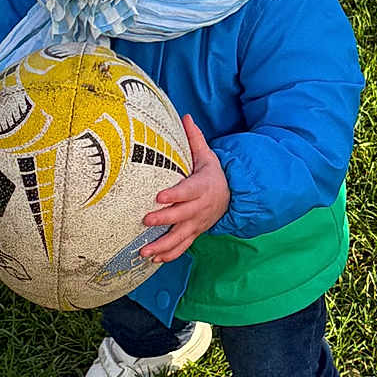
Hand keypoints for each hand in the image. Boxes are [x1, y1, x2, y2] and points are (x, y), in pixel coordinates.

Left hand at [140, 115, 229, 263]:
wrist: (232, 196)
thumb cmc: (213, 174)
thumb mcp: (207, 156)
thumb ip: (194, 139)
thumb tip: (185, 116)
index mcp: (203, 186)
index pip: (188, 191)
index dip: (175, 195)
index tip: (159, 196)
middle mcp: (200, 207)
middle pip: (182, 215)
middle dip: (164, 220)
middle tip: (146, 220)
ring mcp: (198, 223)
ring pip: (181, 237)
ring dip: (163, 245)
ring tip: (145, 251)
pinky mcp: (195, 233)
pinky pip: (183, 246)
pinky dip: (170, 254)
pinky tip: (154, 260)